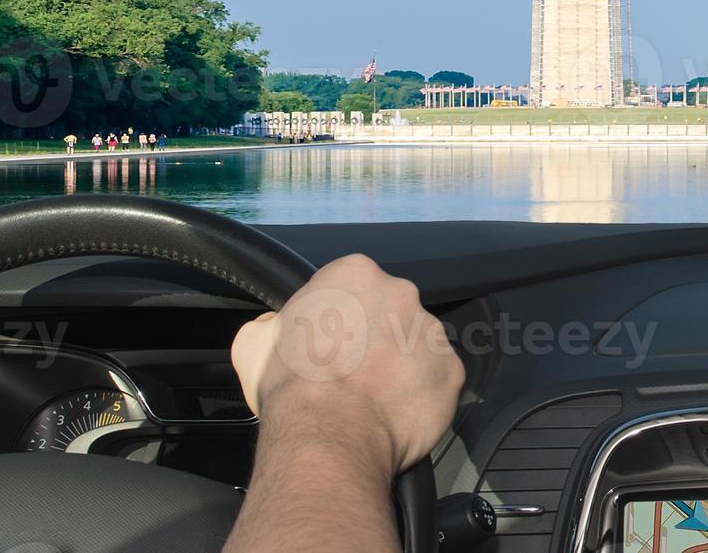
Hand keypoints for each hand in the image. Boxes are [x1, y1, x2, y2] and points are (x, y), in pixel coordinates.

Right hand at [230, 254, 463, 478]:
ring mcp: (431, 332)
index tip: (330, 344)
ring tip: (376, 399)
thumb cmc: (291, 385)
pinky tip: (396, 414)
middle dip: (376, 337)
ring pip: (418, 346)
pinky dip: (422, 396)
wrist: (328, 433)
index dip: (338, 318)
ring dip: (402, 365)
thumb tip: (274, 326)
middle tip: (354, 372)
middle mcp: (401, 293)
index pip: (351, 287)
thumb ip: (270, 324)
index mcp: (354, 273)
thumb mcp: (254, 344)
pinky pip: (438, 380)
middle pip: (390, 312)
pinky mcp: (452, 371)